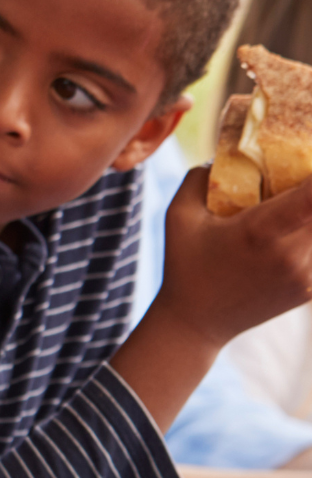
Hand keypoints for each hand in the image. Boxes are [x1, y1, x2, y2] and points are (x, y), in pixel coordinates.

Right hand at [160, 166, 311, 345]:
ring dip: (311, 217)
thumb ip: (199, 178)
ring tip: (291, 214)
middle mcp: (290, 254)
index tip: (309, 161)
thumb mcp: (178, 216)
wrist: (195, 324)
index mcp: (259, 231)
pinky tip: (289, 237)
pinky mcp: (310, 289)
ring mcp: (304, 275)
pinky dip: (309, 238)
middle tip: (301, 183)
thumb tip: (227, 153)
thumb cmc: (184, 265)